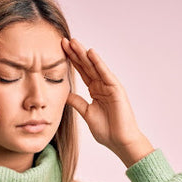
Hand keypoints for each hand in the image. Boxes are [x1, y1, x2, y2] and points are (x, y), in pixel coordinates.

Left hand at [61, 38, 153, 164]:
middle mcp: (102, 86)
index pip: (81, 72)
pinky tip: (91, 53)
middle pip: (86, 66)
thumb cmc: (107, 131)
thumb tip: (65, 94)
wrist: (120, 142)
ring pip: (95, 67)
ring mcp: (110, 86)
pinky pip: (106, 74)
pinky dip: (99, 63)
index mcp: (95, 91)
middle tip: (64, 40)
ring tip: (74, 42)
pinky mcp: (116, 90)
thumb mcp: (87, 114)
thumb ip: (77, 102)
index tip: (60, 50)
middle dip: (75, 53)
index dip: (71, 61)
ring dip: (84, 54)